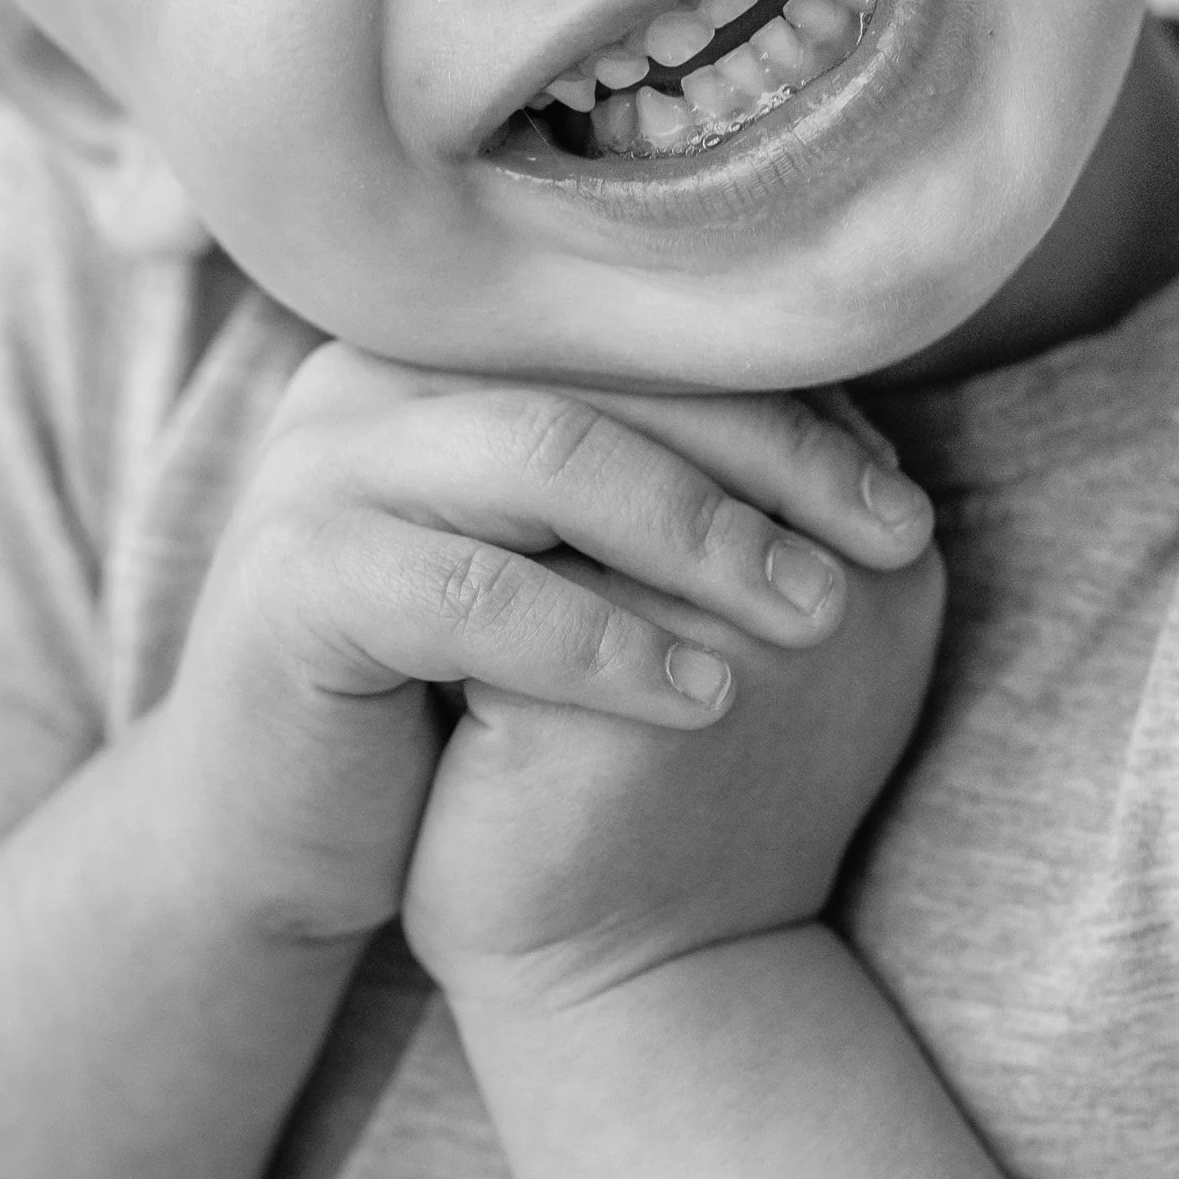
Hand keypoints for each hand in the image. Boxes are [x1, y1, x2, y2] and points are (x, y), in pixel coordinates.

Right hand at [159, 348, 928, 948]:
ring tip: (812, 616)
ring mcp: (318, 464)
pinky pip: (471, 590)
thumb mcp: (557, 572)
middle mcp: (370, 376)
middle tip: (888, 547)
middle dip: (770, 463)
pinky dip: (598, 642)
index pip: (636, 345)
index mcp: (441, 355)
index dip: (787, 413)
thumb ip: (655, 495)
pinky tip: (696, 695)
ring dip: (700, 536)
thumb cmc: (442, 699)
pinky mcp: (291, 577)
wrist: (274, 832)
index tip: (904, 506)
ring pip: (545, 455)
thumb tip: (873, 452)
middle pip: (605, 379)